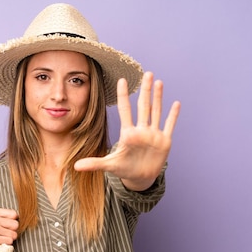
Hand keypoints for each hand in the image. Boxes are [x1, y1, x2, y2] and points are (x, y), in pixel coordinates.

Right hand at [0, 207, 18, 251]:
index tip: (4, 226)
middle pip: (16, 224)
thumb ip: (4, 217)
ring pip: (14, 234)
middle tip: (2, 234)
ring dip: (9, 238)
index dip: (12, 222)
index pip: (14, 214)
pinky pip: (10, 240)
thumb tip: (23, 217)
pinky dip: (6, 244)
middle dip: (12, 231)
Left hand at [74, 71, 179, 190]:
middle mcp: (141, 130)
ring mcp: (153, 135)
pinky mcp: (164, 142)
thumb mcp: (109, 165)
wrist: (139, 178)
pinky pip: (169, 126)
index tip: (122, 80)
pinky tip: (176, 103)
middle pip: (143, 106)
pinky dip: (173, 115)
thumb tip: (75, 167)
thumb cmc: (123, 169)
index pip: (125, 110)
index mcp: (128, 134)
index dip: (123, 96)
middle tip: (147, 73)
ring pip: (156, 112)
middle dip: (145, 90)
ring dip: (158, 98)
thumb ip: (94, 164)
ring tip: (159, 82)